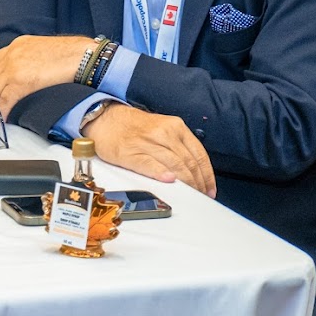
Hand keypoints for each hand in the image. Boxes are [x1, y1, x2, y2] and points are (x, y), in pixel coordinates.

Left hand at [0, 34, 98, 120]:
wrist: (84, 56)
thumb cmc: (72, 54)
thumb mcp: (43, 49)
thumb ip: (29, 57)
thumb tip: (25, 73)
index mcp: (18, 45)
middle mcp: (12, 54)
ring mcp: (15, 67)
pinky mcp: (22, 81)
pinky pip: (5, 100)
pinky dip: (1, 110)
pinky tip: (1, 117)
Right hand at [82, 104, 216, 196]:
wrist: (105, 119)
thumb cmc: (134, 127)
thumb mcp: (162, 128)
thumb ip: (178, 146)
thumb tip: (195, 172)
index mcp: (175, 127)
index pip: (199, 154)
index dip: (207, 175)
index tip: (210, 188)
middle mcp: (164, 133)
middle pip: (189, 162)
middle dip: (198, 183)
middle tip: (201, 196)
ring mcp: (147, 142)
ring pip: (175, 165)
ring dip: (186, 184)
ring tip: (190, 195)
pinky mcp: (130, 152)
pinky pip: (150, 165)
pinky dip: (161, 173)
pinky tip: (169, 181)